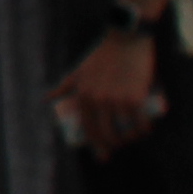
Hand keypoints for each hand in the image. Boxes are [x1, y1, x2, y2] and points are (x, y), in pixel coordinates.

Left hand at [54, 20, 162, 157]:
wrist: (125, 40)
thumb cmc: (102, 55)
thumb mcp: (79, 70)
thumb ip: (64, 86)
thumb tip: (47, 99)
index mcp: (83, 95)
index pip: (88, 128)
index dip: (95, 144)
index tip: (102, 153)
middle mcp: (98, 100)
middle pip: (106, 134)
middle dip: (113, 144)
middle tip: (120, 145)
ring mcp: (117, 100)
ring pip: (125, 131)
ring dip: (131, 138)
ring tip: (134, 136)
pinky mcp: (136, 98)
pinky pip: (141, 123)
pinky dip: (144, 130)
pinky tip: (145, 130)